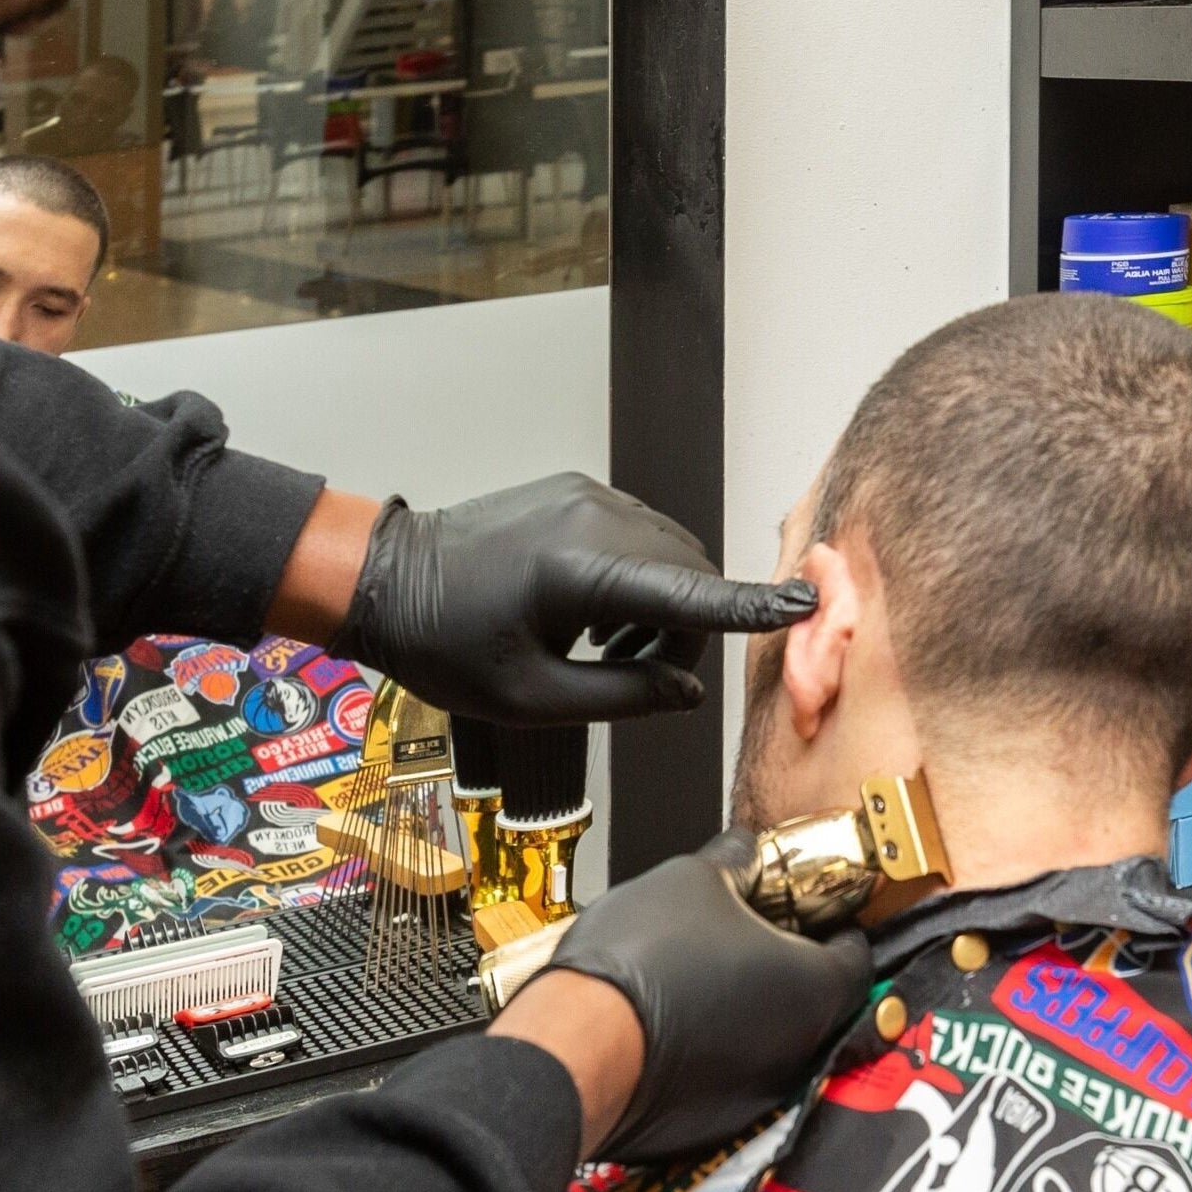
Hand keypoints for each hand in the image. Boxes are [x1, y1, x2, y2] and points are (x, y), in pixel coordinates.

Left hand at [333, 473, 817, 724]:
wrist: (385, 578)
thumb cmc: (444, 641)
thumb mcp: (532, 701)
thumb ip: (621, 698)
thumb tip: (684, 694)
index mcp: (582, 571)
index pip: (690, 590)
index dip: (750, 605)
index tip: (806, 603)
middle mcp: (594, 518)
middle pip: (687, 572)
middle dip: (684, 629)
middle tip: (638, 676)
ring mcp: (586, 496)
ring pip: (668, 551)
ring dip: (661, 603)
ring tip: (604, 648)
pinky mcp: (575, 490)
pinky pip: (638, 534)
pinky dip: (637, 577)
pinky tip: (591, 615)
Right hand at [536, 833, 872, 1163]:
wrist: (579, 1048)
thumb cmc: (642, 966)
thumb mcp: (693, 879)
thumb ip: (735, 863)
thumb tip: (744, 851)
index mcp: (812, 988)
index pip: (856, 955)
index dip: (838, 924)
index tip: (820, 913)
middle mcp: (799, 1049)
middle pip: (816, 998)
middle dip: (790, 962)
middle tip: (759, 930)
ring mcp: (758, 1092)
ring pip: (773, 1037)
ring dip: (752, 1004)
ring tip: (710, 966)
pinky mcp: (715, 1121)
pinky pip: (732, 1070)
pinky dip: (719, 1042)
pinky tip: (681, 1011)